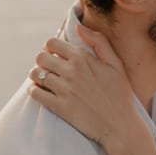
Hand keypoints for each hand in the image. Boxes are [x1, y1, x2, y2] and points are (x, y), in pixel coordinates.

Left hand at [29, 26, 145, 151]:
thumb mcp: (116, 65)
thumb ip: (100, 42)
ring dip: (38, 76)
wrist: (120, 127)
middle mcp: (72, 71)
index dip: (52, 48)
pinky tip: (44, 93)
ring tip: (47, 81)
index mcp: (83, 58)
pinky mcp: (59, 106)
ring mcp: (64, 89)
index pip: (52, 42)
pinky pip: (35, 92)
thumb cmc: (120, 95)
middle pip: (40, 57)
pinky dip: (35, 91)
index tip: (57, 56)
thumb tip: (78, 27)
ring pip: (35, 74)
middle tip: (51, 69)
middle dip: (43, 61)